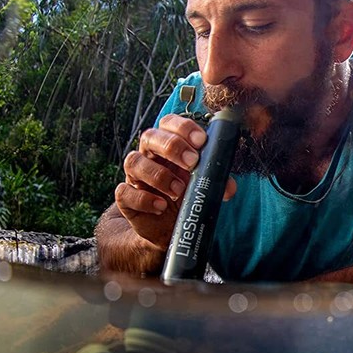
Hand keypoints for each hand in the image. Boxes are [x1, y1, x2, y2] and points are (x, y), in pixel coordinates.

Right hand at [115, 114, 236, 248]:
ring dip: (159, 175)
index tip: (201, 140)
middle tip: (192, 162)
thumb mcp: (203, 187)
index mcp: (168, 146)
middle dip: (172, 146)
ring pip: (134, 162)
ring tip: (178, 190)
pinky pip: (123, 191)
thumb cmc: (186, 198)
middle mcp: (149, 156)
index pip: (168, 123)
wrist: (168, 228)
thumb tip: (229, 186)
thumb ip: (215, 182)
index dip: (183, 127)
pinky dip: (143, 198)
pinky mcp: (126, 198)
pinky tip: (161, 206)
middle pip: (149, 136)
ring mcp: (135, 176)